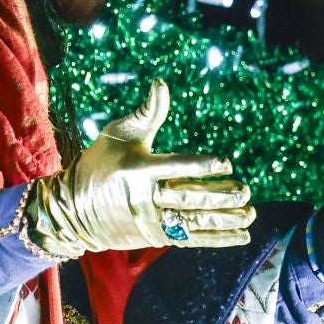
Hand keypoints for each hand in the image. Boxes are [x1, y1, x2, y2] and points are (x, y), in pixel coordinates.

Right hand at [24, 79, 254, 258]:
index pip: (175, 167)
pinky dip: (217, 239)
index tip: (226, 163)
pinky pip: (191, 240)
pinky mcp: (155, 237)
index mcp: (138, 170)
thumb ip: (146, 113)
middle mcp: (145, 199)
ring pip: (193, 222)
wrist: (73, 210)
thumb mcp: (118, 133)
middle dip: (219, 196)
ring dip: (224, 220)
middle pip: (188, 198)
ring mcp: (151, 222)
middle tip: (245, 191)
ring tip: (250, 213)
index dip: (201, 166)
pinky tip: (241, 235)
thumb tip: (161, 83)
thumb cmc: (100, 163)